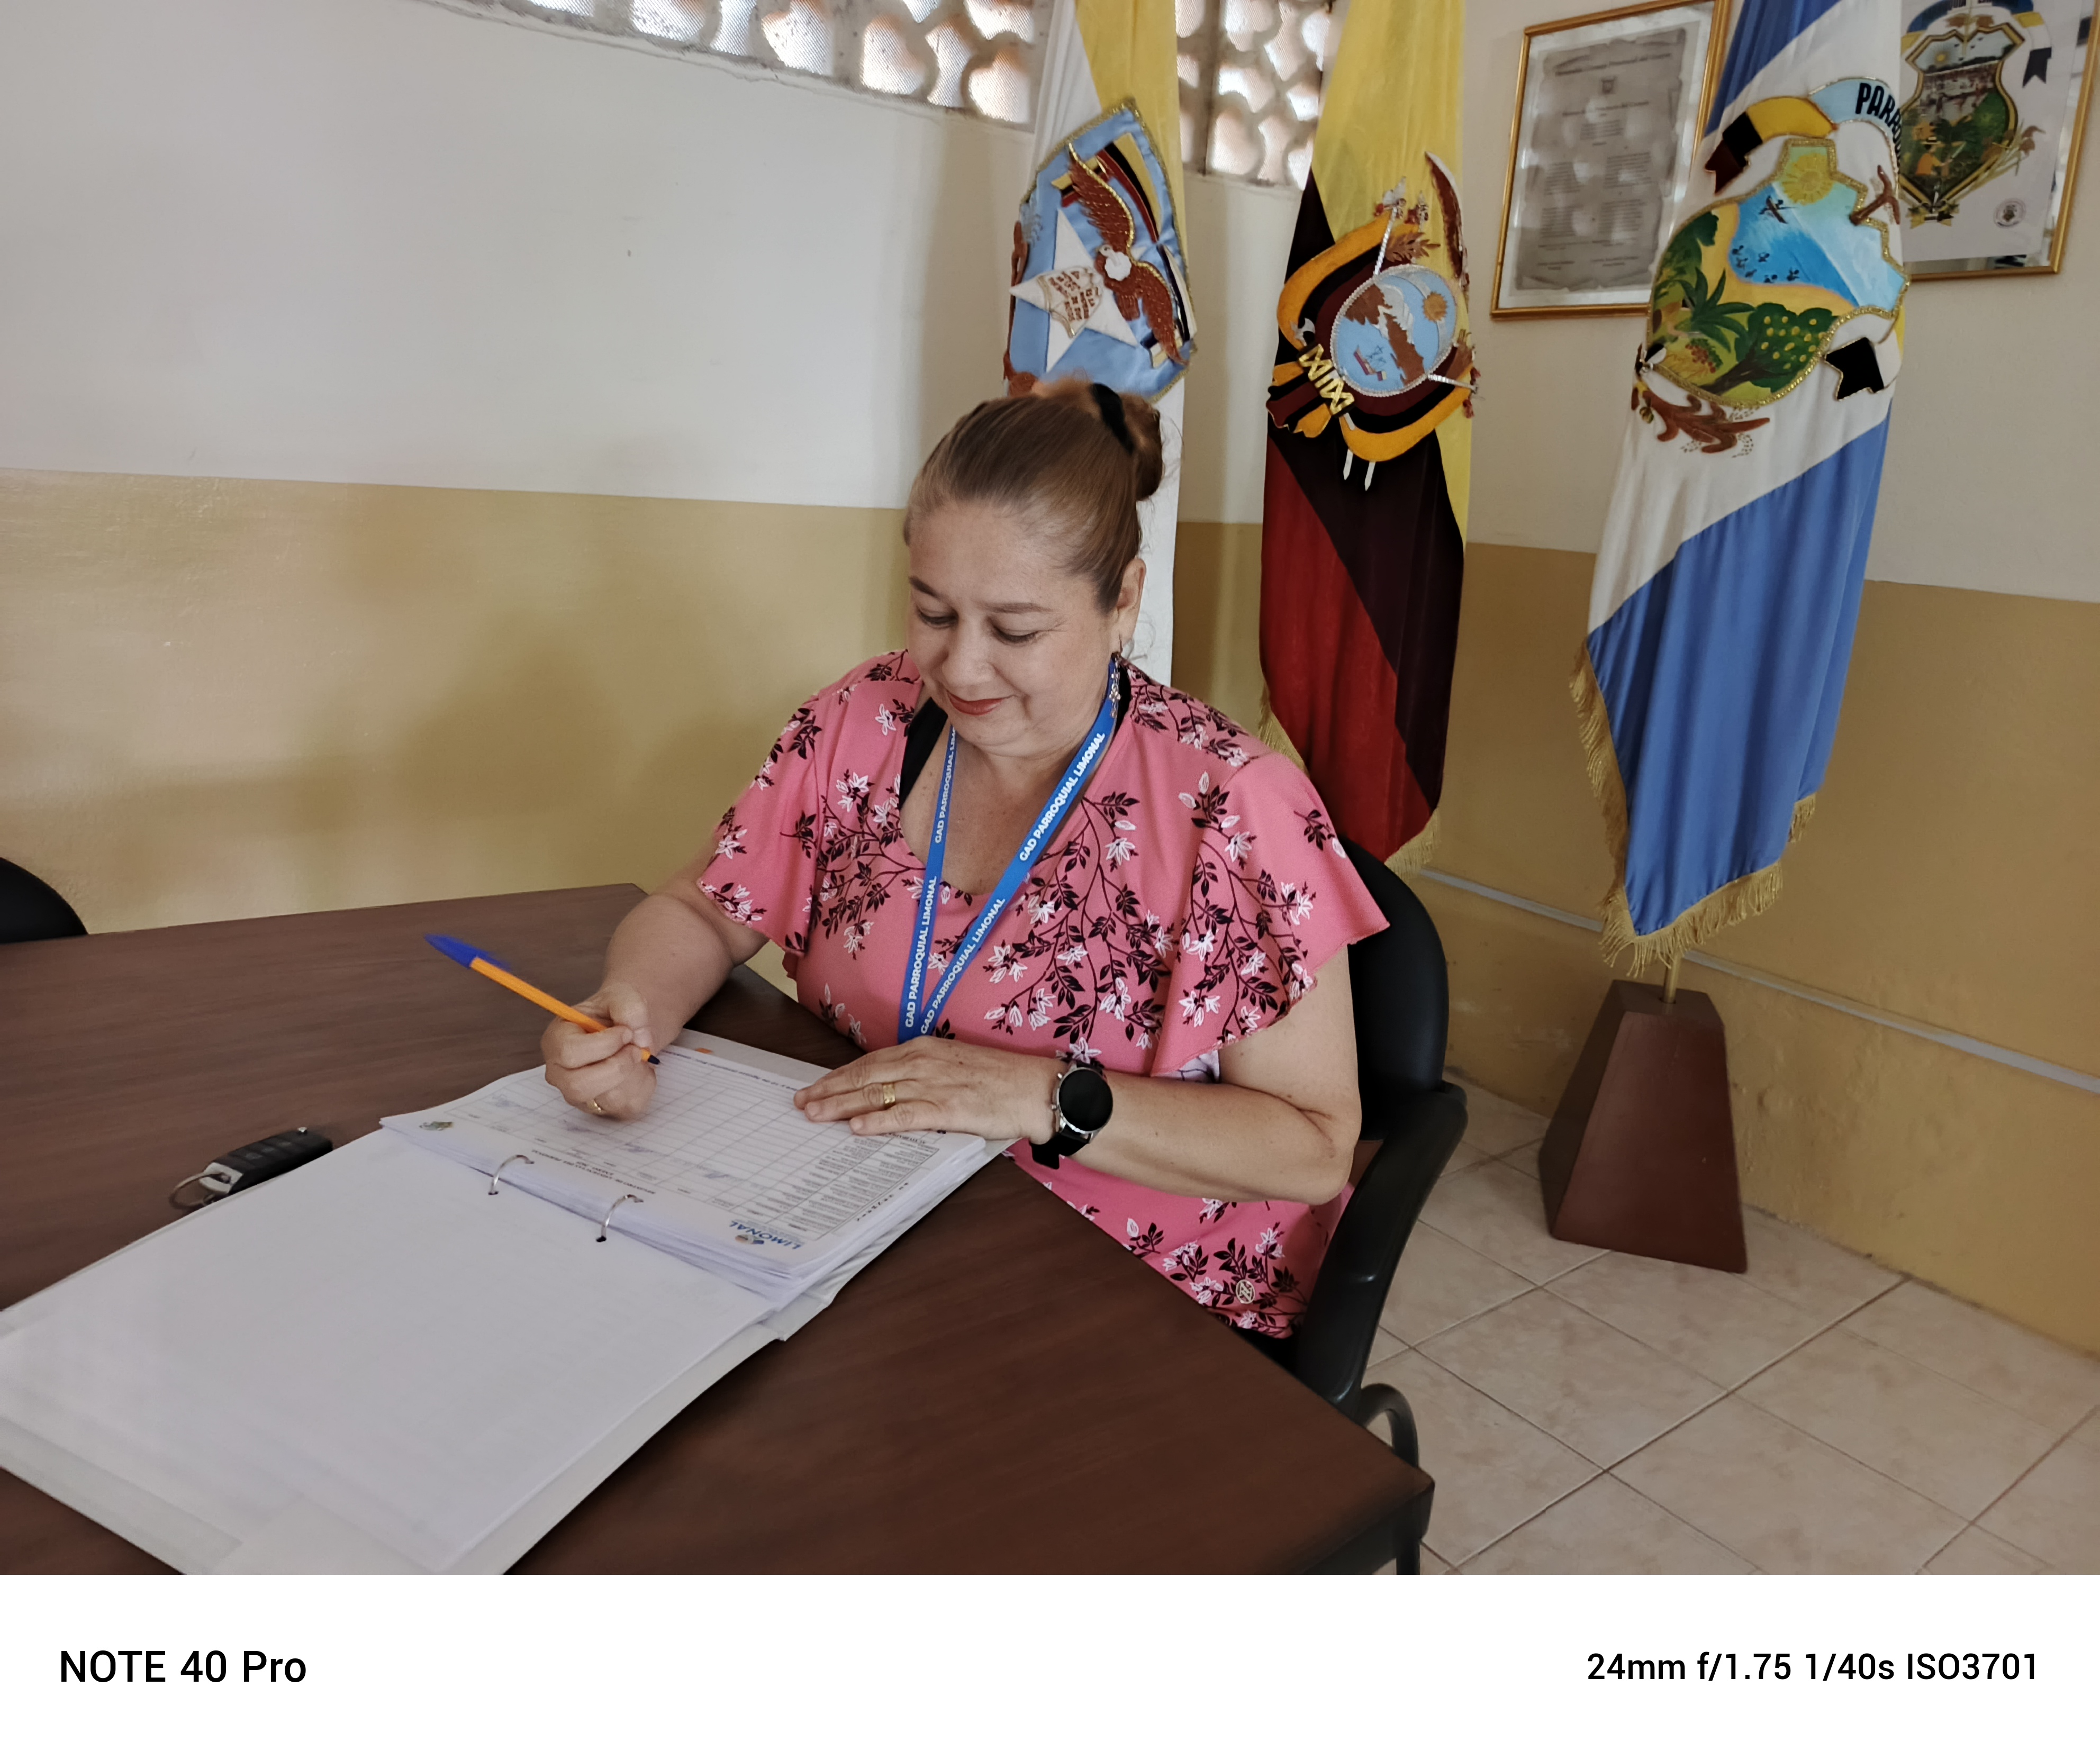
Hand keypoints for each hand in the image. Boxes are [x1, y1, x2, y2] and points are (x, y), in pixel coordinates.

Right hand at [541, 980, 656, 1119]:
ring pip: (609, 1099)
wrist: (628, 1029)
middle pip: (579, 1086)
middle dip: (617, 1067)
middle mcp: (561, 1073)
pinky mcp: (604, 1109)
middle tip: (636, 1049)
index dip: (604, 1044)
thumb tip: (640, 1038)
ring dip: (635, 1074)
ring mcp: (580, 1095)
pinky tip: (640, 1069)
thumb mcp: (622, 996)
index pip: (569, 1053)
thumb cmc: (615, 1012)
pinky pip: (629, 1106)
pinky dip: (644, 1085)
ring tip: (638, 1054)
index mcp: (555, 1041)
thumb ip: (629, 1008)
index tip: (626, 1031)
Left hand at [793, 1038, 1061, 1143]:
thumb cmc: (999, 1080)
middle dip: (829, 1090)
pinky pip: (906, 1114)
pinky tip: (857, 1128)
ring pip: (878, 1094)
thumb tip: (889, 1092)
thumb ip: (921, 1075)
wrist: (1036, 1088)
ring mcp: (934, 1084)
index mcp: (924, 1049)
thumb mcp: (954, 1067)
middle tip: (801, 1103)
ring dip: (843, 1105)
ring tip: (816, 1115)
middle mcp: (923, 1061)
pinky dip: (879, 1121)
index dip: (838, 1076)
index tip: (815, 1087)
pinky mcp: (948, 1107)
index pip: (870, 1063)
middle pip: (865, 1077)